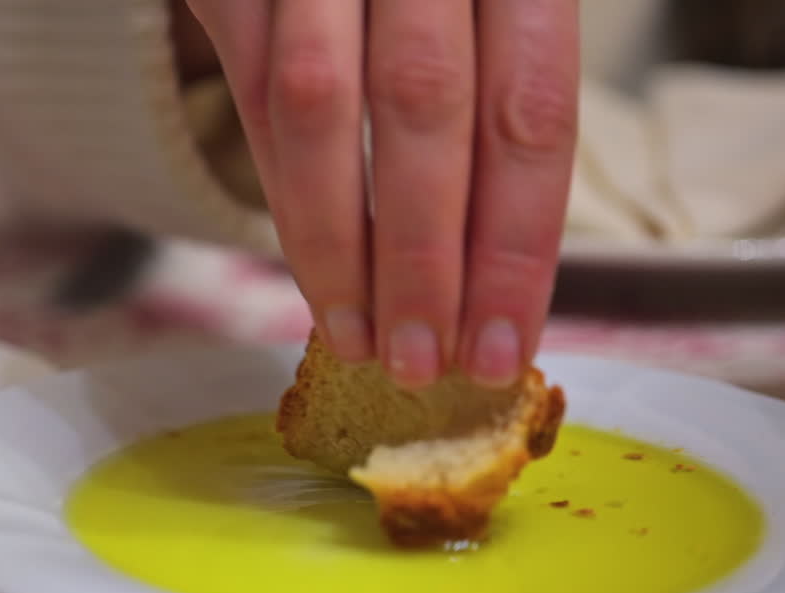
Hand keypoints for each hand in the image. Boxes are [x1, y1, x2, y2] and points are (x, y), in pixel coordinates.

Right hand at [182, 0, 578, 388]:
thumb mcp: (490, 0)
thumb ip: (501, 89)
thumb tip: (500, 262)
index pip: (530, 112)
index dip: (519, 246)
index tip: (505, 347)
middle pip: (429, 114)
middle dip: (427, 260)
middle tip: (426, 364)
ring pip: (322, 111)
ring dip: (341, 246)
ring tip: (363, 342)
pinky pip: (254, 92)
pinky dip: (283, 191)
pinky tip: (311, 269)